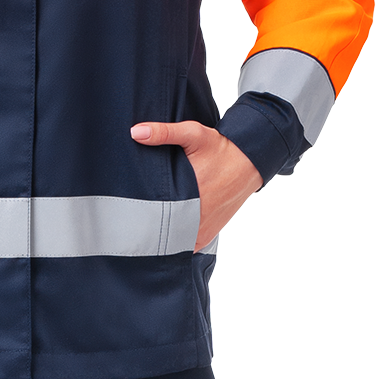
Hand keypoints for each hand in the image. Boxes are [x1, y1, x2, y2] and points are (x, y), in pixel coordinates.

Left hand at [131, 119, 261, 250]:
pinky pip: (187, 246)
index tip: (128, 212)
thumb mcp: (194, 134)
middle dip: (148, 228)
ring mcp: (203, 231)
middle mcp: (198, 220)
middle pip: (162, 234)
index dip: (138, 217)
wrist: (249, 161)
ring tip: (149, 224)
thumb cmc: (222, 149)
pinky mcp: (208, 235)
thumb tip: (136, 132)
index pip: (154, 219)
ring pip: (174, 243)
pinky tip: (167, 230)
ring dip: (163, 236)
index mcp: (190, 198)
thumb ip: (164, 133)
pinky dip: (177, 242)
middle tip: (135, 217)